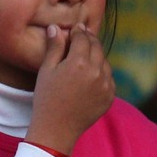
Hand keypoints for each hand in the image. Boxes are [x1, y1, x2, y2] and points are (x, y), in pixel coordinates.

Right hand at [28, 23, 114, 156]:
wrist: (57, 128)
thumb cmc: (47, 98)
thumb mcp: (46, 70)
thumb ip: (54, 47)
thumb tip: (57, 27)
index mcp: (79, 62)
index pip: (83, 38)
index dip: (79, 31)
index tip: (76, 28)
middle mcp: (96, 72)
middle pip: (97, 47)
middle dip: (89, 39)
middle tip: (83, 36)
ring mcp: (106, 85)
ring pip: (104, 62)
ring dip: (97, 55)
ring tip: (87, 55)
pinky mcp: (110, 96)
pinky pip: (108, 78)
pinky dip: (102, 72)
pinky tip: (92, 73)